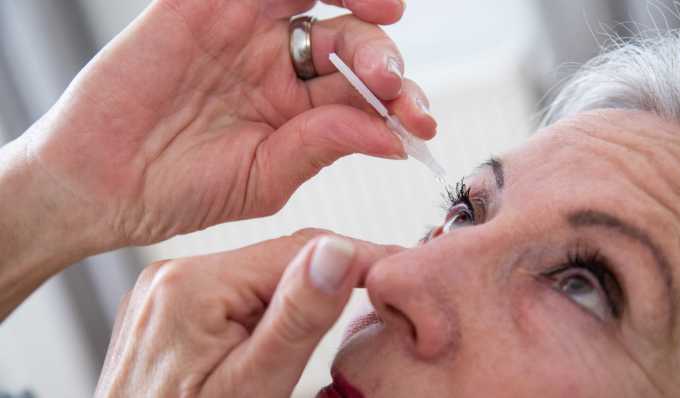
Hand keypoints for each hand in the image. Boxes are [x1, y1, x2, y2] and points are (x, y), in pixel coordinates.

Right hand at [22, 0, 434, 250]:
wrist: (100, 186)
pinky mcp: (195, 6)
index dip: (397, 102)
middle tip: (389, 81)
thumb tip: (392, 137)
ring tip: (384, 10)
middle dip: (379, 56)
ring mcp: (240, 29)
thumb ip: (322, 147)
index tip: (419, 124)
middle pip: (348, 38)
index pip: (362, 93)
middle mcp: (278, 62)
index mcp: (299, 108)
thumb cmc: (180, 191)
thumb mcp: (264, 179)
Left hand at [95, 229, 400, 396]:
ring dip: (297, 295)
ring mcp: (166, 290)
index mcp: (192, 284)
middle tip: (378, 296)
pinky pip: (232, 291)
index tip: (398, 266)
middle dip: (327, 278)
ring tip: (327, 323)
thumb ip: (298, 317)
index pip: (297, 249)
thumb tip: (340, 250)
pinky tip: (278, 332)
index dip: (356, 257)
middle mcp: (172, 275)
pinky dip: (265, 307)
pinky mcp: (169, 306)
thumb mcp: (254, 384)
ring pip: (257, 275)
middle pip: (275, 259)